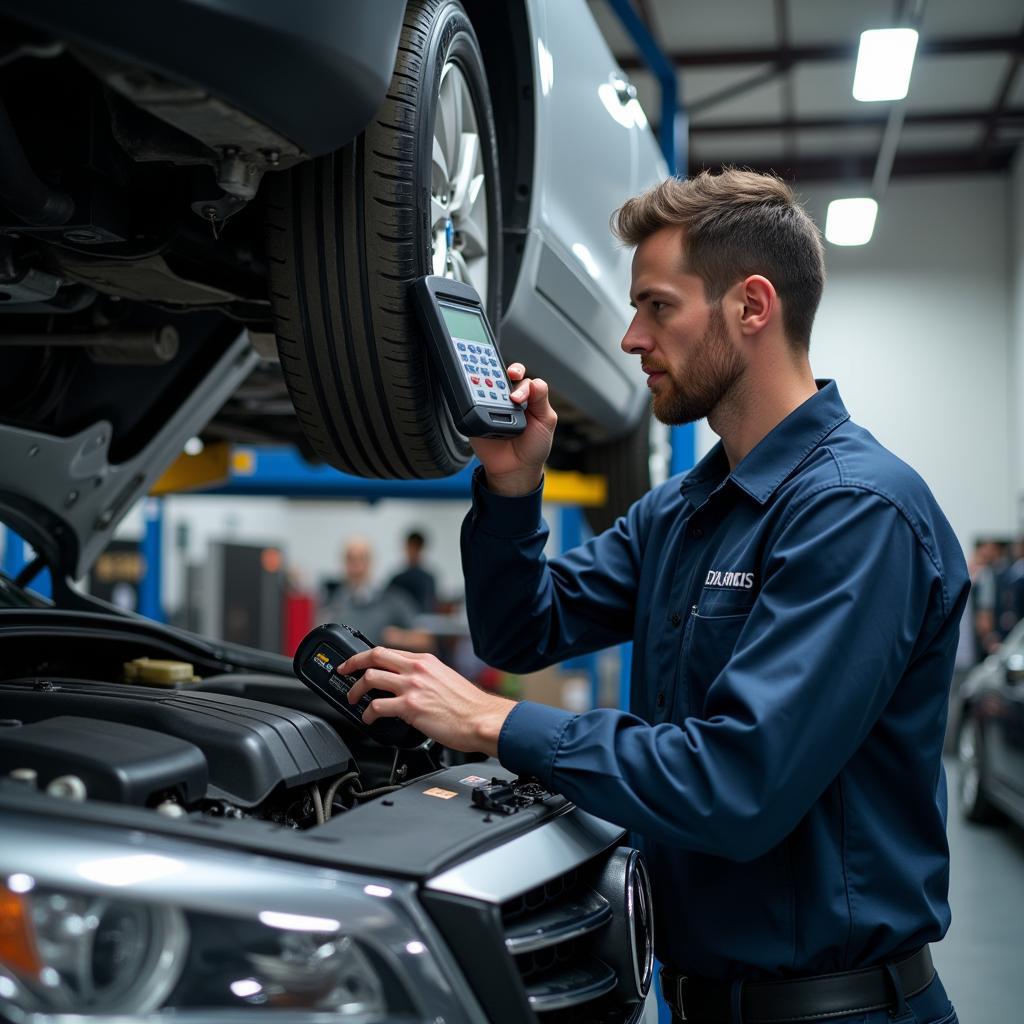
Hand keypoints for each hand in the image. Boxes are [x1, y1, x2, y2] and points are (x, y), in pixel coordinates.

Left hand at [339, 647, 515, 755]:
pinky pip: (377, 706)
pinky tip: (368, 719)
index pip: (389, 652)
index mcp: (425, 660)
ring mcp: (412, 686)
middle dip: (353, 663)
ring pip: (370, 678)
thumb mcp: (446, 678)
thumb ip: (426, 676)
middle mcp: (417, 669)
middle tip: (345, 672)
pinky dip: (367, 713)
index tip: (360, 663)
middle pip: (374, 656)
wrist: (481, 719)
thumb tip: (410, 683)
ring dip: (356, 690)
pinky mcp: (410, 707)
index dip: (368, 657)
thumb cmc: (469, 705)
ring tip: (354, 700)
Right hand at [470, 362, 556, 495]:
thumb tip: (535, 382)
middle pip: (501, 376)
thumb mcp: (546, 421)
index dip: (519, 377)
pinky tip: (476, 401)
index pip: (522, 378)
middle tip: (500, 380)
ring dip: (485, 384)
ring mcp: (492, 406)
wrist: (515, 469)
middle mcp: (508, 398)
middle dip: (499, 373)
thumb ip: (541, 400)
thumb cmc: (534, 445)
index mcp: (527, 395)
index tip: (516, 395)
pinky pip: (473, 403)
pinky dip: (473, 399)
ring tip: (487, 391)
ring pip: (486, 386)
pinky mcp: (478, 416)